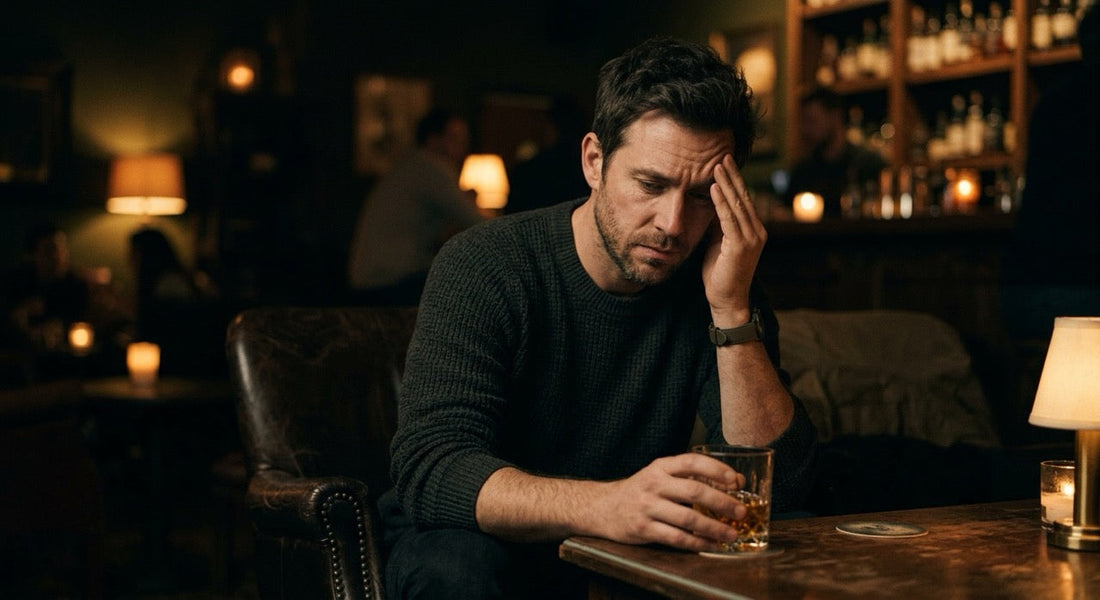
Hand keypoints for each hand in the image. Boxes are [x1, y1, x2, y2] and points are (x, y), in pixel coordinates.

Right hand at [586, 453, 747, 551]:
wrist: (603, 507)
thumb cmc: (640, 491)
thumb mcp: (661, 476)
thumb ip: (692, 477)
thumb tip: (736, 481)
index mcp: (660, 467)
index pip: (691, 462)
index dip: (716, 469)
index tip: (736, 480)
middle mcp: (653, 484)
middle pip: (694, 491)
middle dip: (722, 503)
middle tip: (741, 512)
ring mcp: (647, 507)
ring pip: (687, 518)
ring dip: (714, 528)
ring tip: (732, 534)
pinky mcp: (643, 528)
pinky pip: (676, 538)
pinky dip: (697, 543)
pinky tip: (711, 545)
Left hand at [702, 155, 766, 321]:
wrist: (726, 300)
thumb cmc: (720, 274)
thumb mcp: (718, 243)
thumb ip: (718, 225)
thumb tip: (710, 205)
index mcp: (753, 230)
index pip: (744, 200)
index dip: (734, 182)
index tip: (725, 164)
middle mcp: (757, 232)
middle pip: (744, 197)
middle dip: (732, 176)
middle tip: (723, 156)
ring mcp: (751, 238)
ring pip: (737, 204)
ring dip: (726, 183)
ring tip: (717, 165)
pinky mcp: (741, 245)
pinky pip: (729, 218)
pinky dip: (721, 202)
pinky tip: (713, 187)